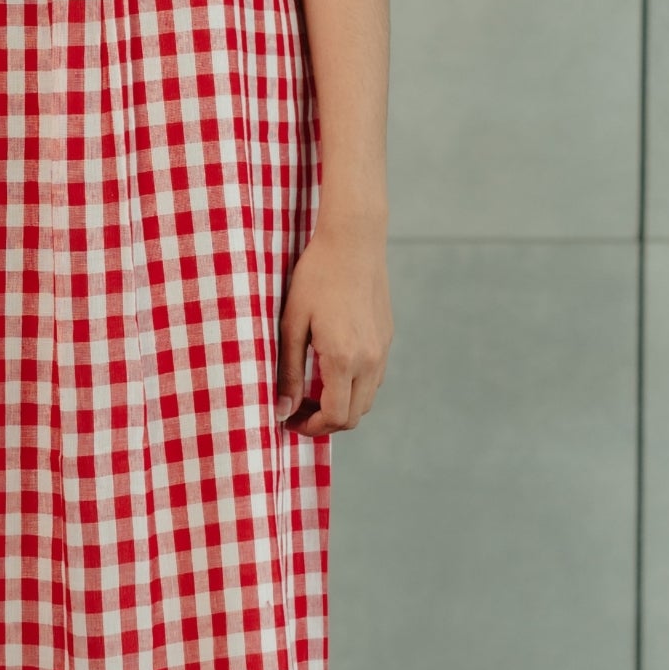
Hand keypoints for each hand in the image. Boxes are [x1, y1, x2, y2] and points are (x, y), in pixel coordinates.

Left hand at [276, 220, 391, 436]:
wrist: (353, 241)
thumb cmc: (316, 277)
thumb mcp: (292, 324)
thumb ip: (288, 371)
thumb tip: (281, 411)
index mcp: (344, 359)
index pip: (335, 417)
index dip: (311, 428)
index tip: (288, 421)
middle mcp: (370, 360)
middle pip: (354, 417)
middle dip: (325, 423)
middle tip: (296, 410)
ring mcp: (382, 350)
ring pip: (366, 400)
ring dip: (341, 406)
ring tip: (310, 392)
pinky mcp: (386, 338)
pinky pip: (373, 379)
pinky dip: (353, 388)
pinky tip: (330, 371)